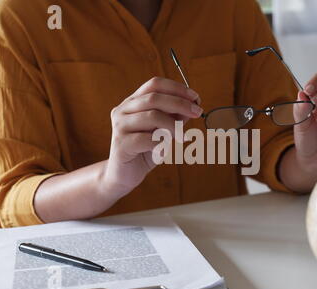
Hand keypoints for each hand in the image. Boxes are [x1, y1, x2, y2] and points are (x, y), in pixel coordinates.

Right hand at [101, 77, 202, 199]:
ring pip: (152, 116)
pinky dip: (161, 143)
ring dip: (173, 126)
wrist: (124, 175)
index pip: (154, 84)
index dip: (177, 88)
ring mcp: (120, 126)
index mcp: (133, 102)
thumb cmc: (146, 151)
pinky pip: (147, 139)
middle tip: (197, 112)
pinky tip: (165, 150)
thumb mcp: (164, 131)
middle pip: (154, 97)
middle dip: (180, 104)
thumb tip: (192, 106)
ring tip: (183, 137)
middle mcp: (123, 110)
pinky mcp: (120, 144)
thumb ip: (175, 118)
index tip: (195, 98)